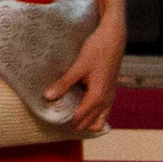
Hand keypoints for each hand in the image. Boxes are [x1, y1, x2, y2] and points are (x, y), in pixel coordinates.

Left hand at [45, 10, 127, 136]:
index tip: (56, 123)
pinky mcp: (111, 89)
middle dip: (79, 124)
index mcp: (98, 95)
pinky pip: (105, 109)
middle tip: (62, 123)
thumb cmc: (98, 49)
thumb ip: (64, 83)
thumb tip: (48, 97)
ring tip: (73, 120)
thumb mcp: (78, 66)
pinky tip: (84, 108)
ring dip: (89, 121)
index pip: (82, 117)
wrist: (114, 37)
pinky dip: (96, 113)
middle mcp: (106, 98)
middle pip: (92, 122)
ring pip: (101, 118)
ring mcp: (111, 94)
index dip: (70, 122)